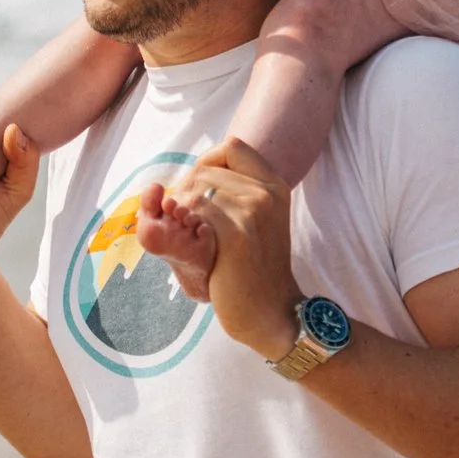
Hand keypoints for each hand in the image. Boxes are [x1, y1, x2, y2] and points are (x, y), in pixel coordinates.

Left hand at [180, 139, 303, 361]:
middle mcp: (268, 193)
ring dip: (183, 209)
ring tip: (190, 233)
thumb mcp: (260, 220)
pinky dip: (185, 225)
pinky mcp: (236, 233)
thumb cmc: (254, 269)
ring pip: (197, 188)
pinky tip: (195, 243)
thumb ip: (240, 191)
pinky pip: (195, 211)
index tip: (199, 190)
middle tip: (186, 219)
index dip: (207, 161)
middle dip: (187, 190)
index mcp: (275, 185)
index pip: (232, 146)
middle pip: (207, 168)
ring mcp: (254, 211)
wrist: (269, 311)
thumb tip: (200, 169)